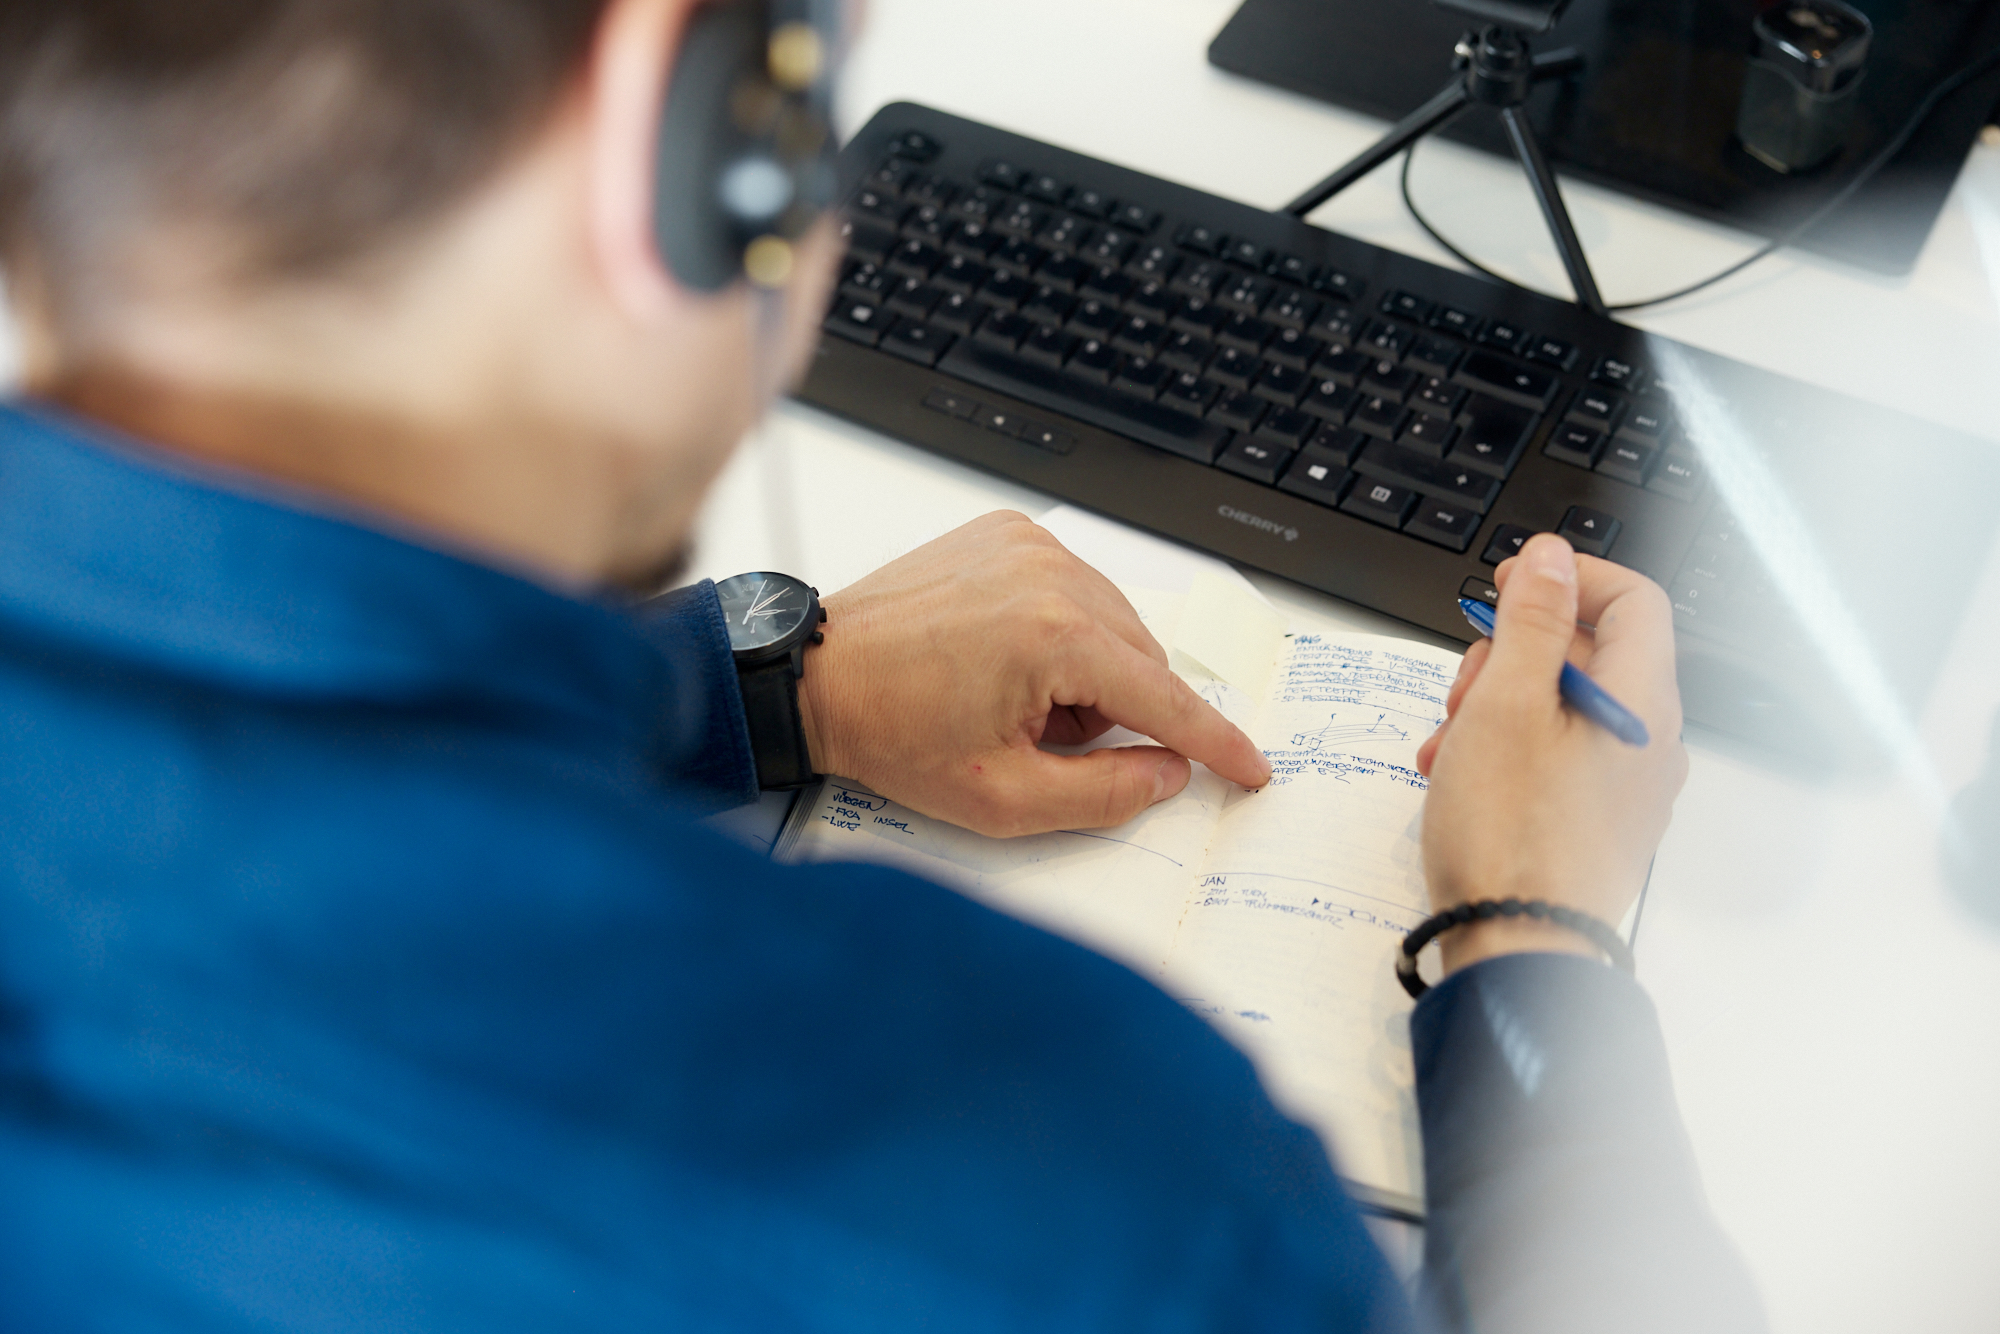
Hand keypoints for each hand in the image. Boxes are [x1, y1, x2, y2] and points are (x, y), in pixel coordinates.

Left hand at [798, 512, 1271, 837]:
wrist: (814, 676)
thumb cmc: (890, 730)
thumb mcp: (1003, 797)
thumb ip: (1104, 794)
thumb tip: (1167, 775)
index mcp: (1055, 638)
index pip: (1166, 698)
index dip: (1215, 742)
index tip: (1251, 766)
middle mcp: (1051, 575)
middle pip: (1141, 661)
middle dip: (1112, 713)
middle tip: (1040, 742)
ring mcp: (1027, 545)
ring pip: (1113, 624)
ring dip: (1087, 672)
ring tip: (1010, 700)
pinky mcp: (1004, 534)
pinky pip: (1072, 590)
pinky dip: (1060, 631)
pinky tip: (1001, 660)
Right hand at [1414, 534, 1686, 973]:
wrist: (1517, 948)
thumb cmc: (1511, 836)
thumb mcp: (1506, 704)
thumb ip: (1532, 622)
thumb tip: (1552, 560)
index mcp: (1643, 703)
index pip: (1633, 599)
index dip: (1569, 579)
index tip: (1508, 588)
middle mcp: (1650, 744)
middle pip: (1591, 654)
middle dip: (1516, 652)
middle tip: (1466, 683)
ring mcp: (1627, 789)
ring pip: (1564, 708)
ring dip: (1499, 704)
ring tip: (1448, 739)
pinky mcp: (1596, 825)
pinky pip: (1557, 759)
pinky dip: (1507, 750)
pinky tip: (1457, 774)